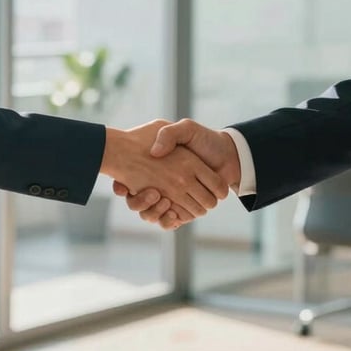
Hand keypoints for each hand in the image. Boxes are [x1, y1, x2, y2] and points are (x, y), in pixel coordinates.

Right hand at [101, 119, 228, 222]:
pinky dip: (169, 219)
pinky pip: (169, 222)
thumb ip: (169, 134)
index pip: (127, 182)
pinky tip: (173, 210)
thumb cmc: (205, 141)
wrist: (228, 155)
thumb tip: (155, 153)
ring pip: (152, 214)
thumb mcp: (186, 129)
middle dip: (140, 202)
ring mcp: (173, 197)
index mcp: (158, 166)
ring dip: (156, 211)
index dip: (121, 186)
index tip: (123, 186)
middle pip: (139, 203)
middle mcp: (163, 183)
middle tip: (151, 192)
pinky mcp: (184, 209)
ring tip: (163, 199)